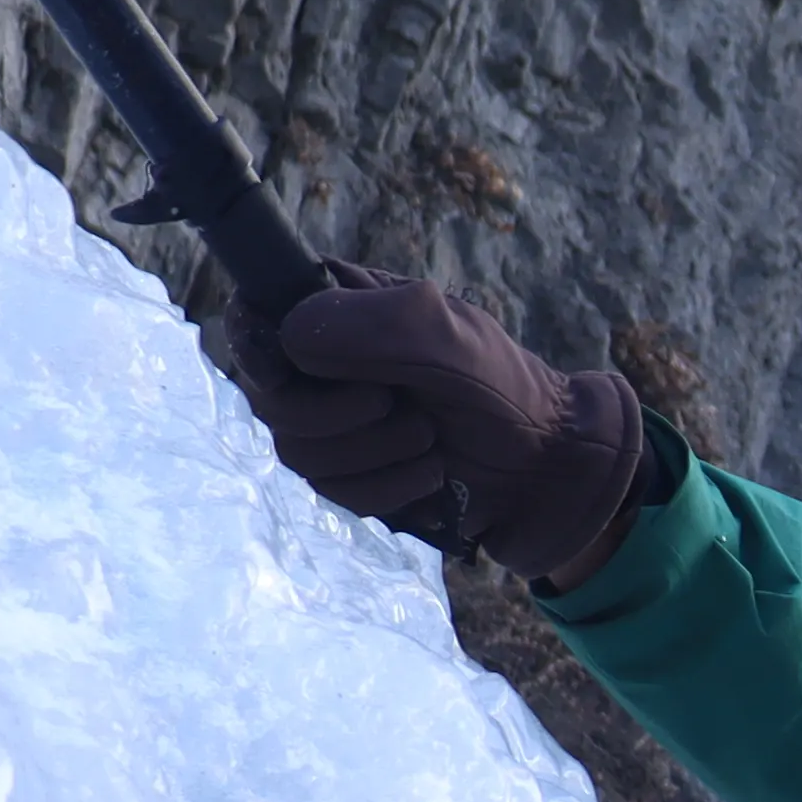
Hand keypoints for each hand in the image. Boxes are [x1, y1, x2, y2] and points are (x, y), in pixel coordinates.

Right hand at [224, 265, 643, 577]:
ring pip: (297, 451)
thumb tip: (289, 337)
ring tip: (429, 439)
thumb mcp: (448, 335)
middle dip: (338, 416)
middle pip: (269, 398)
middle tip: (402, 406)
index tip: (295, 370)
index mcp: (339, 309)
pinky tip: (428, 473)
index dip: (258, 348)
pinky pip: (331, 491)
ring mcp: (333, 423)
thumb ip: (371, 324)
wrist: (548, 466)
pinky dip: (385, 488)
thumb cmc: (503, 387)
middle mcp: (324, 365)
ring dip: (372, 454)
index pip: (253, 316)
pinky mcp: (350, 476)